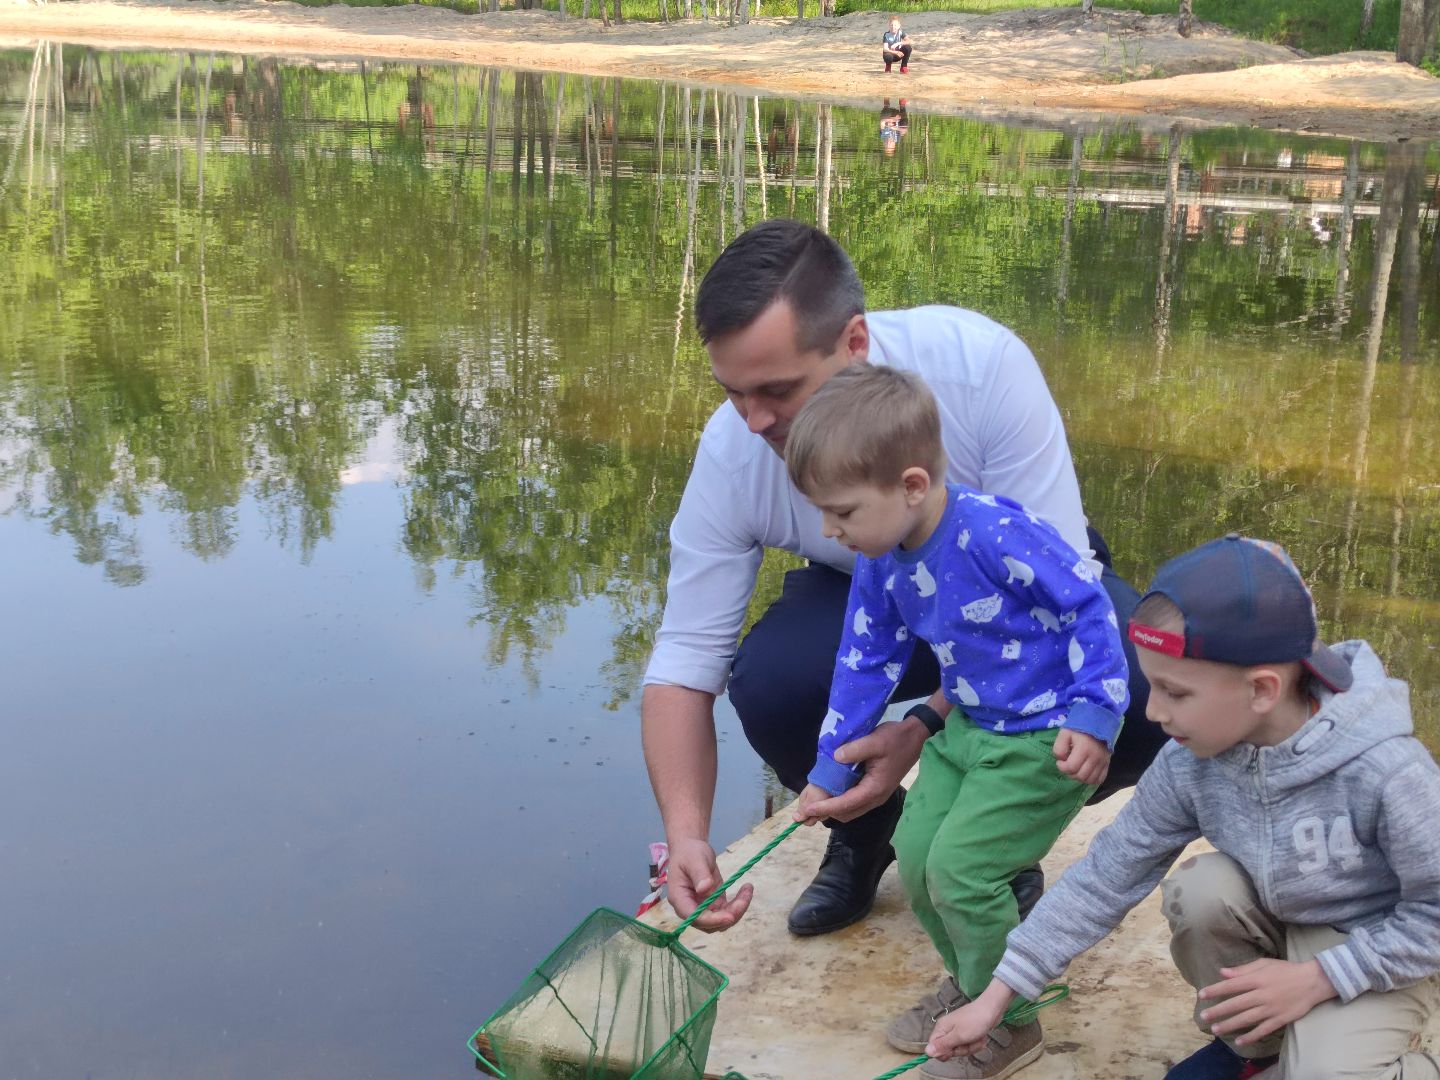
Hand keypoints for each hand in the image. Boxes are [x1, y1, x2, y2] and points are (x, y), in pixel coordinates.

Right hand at [665, 837, 752, 932]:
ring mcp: (703, 909)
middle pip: (709, 924)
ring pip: (721, 922)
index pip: (693, 917)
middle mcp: (690, 908)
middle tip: (745, 896)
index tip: (729, 916)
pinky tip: (746, 889)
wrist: (692, 850)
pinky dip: (739, 904)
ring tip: (748, 889)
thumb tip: (704, 889)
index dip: (710, 920)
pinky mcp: (714, 905)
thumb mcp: (694, 859)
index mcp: (679, 898)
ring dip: (737, 910)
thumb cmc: (689, 853)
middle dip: (729, 915)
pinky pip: (728, 912)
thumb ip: (699, 874)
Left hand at [795, 717, 927, 823]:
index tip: (808, 809)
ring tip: (811, 806)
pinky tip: (828, 795)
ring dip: (831, 810)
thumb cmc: (896, 739)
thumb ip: (855, 749)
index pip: (846, 803)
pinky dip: (839, 803)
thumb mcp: (875, 740)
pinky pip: (853, 803)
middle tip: (803, 812)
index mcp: (875, 789)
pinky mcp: (874, 791)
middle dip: (824, 813)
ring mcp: (876, 796)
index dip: (826, 807)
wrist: (916, 737)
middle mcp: (875, 797)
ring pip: (849, 811)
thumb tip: (835, 757)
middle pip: (846, 813)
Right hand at [926, 982, 1013, 1059]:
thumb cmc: (975, 1021)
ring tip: (977, 1038)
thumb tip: (926, 1052)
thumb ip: (943, 1045)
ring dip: (971, 1046)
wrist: (992, 1010)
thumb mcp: (959, 1036)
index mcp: (942, 1028)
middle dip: (962, 1049)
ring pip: (960, 1049)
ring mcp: (957, 1031)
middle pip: (949, 1050)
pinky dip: (976, 1043)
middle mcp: (947, 1029)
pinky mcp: (966, 1032)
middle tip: (968, 1041)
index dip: (944, 1052)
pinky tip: (981, 1037)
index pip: (935, 1047)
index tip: (954, 1049)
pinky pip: (968, 1045)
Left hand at [1053, 728, 1110, 786]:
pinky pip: (1100, 779)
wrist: (1098, 723)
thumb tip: (1061, 760)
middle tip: (1067, 765)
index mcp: (1084, 749)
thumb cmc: (1079, 728)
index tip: (1060, 761)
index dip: (1062, 767)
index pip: (1072, 767)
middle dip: (1070, 773)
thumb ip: (1059, 747)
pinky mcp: (1107, 764)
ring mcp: (1103, 762)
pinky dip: (1091, 780)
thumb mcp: (1064, 733)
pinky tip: (1085, 773)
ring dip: (1080, 778)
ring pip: (1090, 780)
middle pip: (1081, 776)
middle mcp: (1095, 757)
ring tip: (1076, 769)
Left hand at [1199, 958, 1336, 1044]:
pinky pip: (1263, 1030)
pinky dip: (1251, 1036)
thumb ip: (1243, 969)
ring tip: (1216, 1029)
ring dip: (1230, 1025)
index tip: (1201, 995)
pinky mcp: (1280, 1019)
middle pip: (1236, 1004)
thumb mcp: (1264, 964)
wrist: (1312, 982)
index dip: (1215, 990)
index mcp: (1256, 979)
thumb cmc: (1286, 970)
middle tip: (1203, 1017)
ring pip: (1247, 1019)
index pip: (1231, 985)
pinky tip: (1239, 1041)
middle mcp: (1261, 995)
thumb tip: (1222, 972)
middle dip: (1218, 1011)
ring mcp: (1271, 1009)